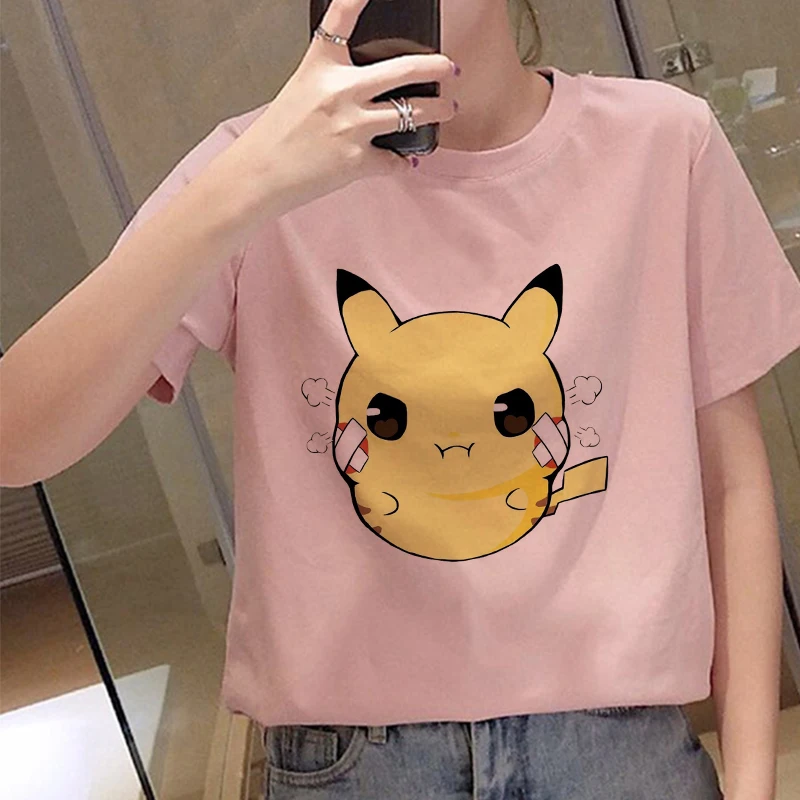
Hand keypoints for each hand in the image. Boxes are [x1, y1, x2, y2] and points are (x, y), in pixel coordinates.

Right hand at [234, 0, 458, 213]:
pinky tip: (406, 160)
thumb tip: (369, 85)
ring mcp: (353, 126)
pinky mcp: (358, 160)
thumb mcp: (300, 90)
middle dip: (436, 67)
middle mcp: (342, 90)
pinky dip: (403, 162)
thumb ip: (334, 81)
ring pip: (412, 113)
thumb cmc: (275, 135)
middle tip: (449, 68)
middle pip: (404, 69)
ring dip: (437, 112)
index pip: (342, 17)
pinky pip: (396, 160)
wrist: (259, 174)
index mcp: (321, 66)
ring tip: (447, 111)